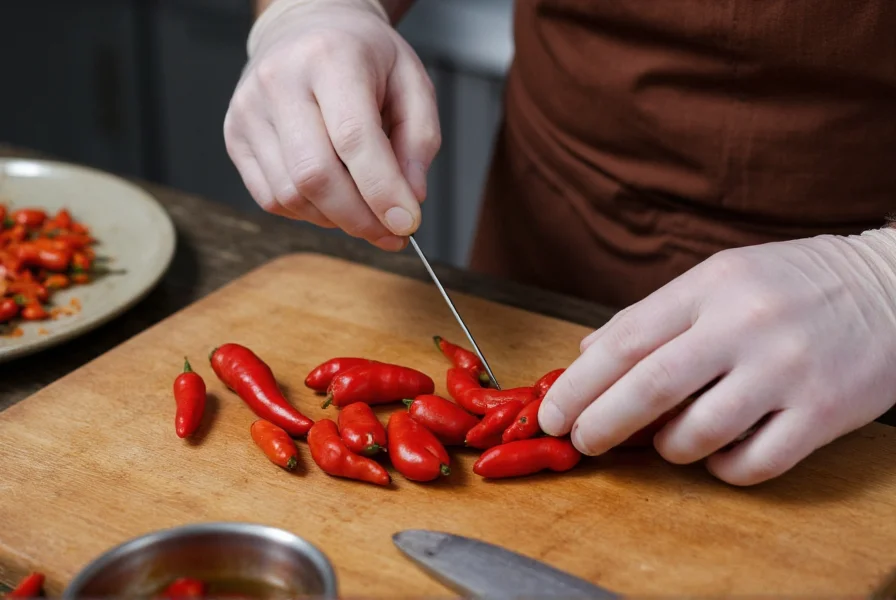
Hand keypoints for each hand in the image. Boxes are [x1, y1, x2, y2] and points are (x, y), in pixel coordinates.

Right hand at [224, 0, 440, 250]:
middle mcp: (279, 81)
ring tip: (364, 209)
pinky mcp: (235, 136)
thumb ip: (419, 141)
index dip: (382, 191)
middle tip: (392, 234)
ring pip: (291, 195)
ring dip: (336, 219)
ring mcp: (249, 111)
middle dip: (359, 218)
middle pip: (315, 175)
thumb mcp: (412, 82)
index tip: (407, 224)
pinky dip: (308, 212)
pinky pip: (271, 199)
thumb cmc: (364, 57)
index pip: (354, 138)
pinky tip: (331, 198)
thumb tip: (409, 199)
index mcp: (330, 58)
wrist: (307, 27)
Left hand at [539, 228, 895, 484]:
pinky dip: (721, 468)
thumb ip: (652, 316)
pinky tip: (718, 453)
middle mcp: (744, 326)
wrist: (891, 286)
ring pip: (697, 434)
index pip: (623, 341)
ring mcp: (785, 371)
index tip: (552, 414)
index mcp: (710, 287)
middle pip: (649, 388)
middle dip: (600, 424)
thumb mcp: (718, 278)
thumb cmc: (791, 285)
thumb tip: (587, 355)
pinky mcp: (822, 414)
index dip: (578, 386)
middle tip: (581, 442)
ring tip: (669, 439)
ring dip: (668, 448)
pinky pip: (752, 464)